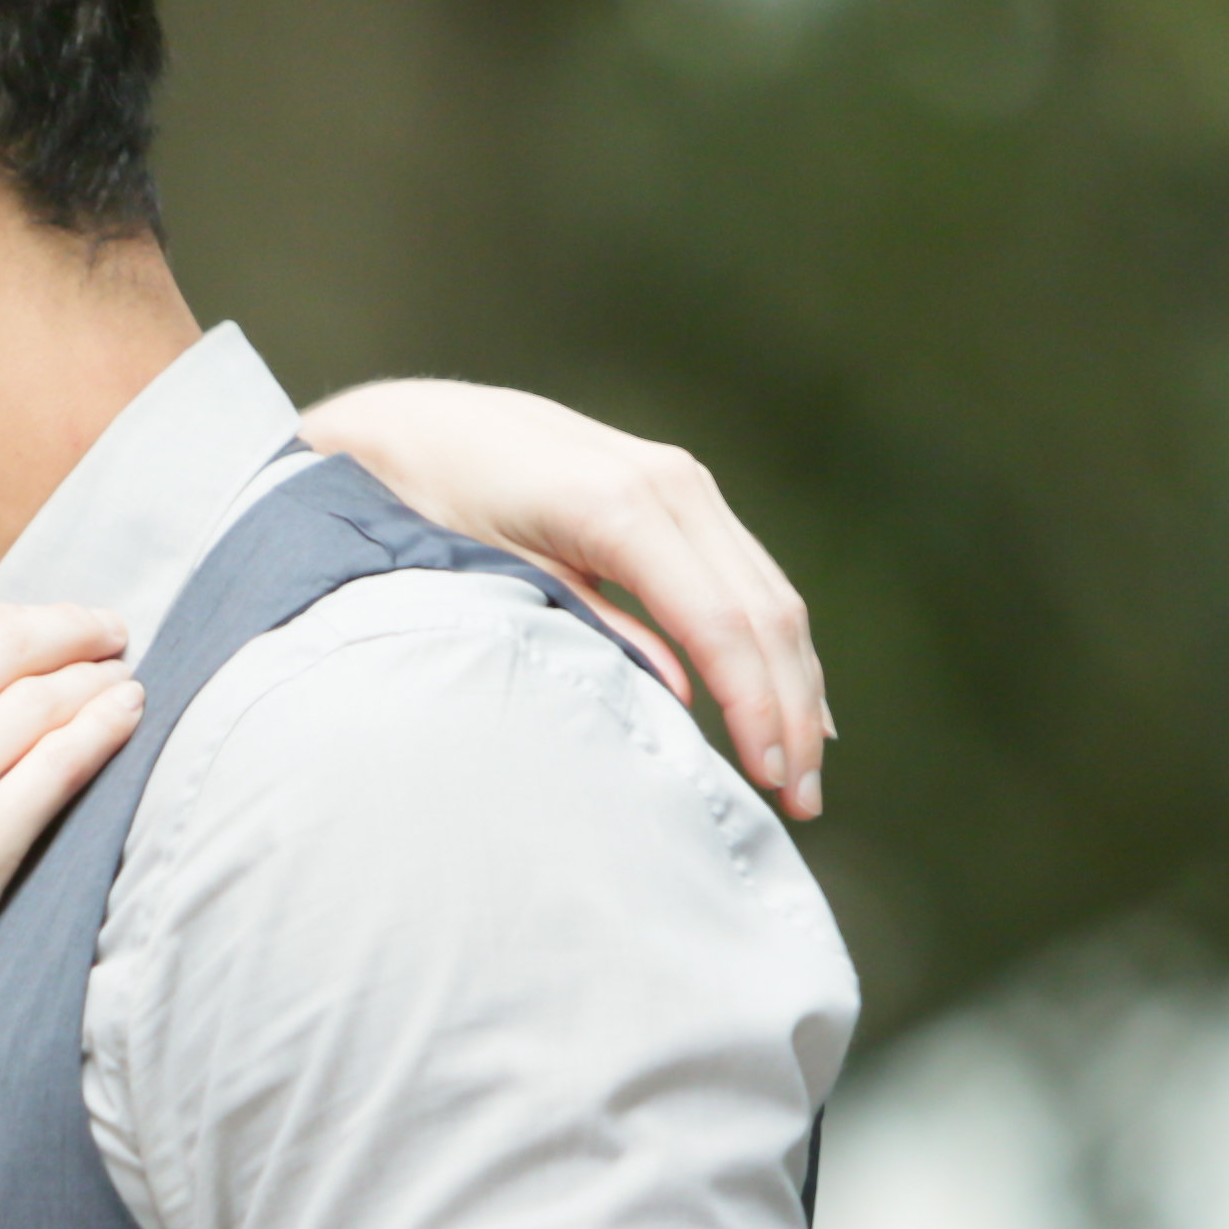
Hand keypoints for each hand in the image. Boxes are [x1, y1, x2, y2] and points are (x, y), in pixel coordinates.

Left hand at [297, 378, 831, 817]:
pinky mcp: (685, 492)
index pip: (719, 621)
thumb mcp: (499, 582)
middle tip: (801, 801)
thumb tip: (683, 701)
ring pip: (772, 595)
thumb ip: (591, 634)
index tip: (769, 776)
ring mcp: (685, 484)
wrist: (425, 428)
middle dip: (792, 710)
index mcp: (618, 508)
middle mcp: (671, 486)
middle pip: (764, 612)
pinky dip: (779, 644)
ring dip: (799, 686)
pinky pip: (753, 576)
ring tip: (803, 772)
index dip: (754, 703)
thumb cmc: (441, 512)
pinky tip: (798, 702)